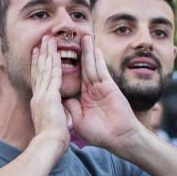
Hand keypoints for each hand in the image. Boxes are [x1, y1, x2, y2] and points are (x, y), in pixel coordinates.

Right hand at [29, 36, 69, 157]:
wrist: (48, 145)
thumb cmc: (50, 140)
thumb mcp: (50, 124)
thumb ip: (51, 115)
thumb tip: (55, 114)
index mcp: (38, 103)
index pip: (37, 81)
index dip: (37, 67)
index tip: (37, 56)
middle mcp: (37, 97)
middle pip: (38, 71)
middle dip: (40, 55)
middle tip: (41, 41)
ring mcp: (42, 95)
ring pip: (44, 70)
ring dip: (46, 54)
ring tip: (47, 40)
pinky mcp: (49, 96)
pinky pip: (52, 76)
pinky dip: (53, 63)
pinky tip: (54, 52)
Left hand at [63, 35, 143, 153]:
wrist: (118, 138)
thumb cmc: (100, 134)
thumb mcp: (79, 121)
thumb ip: (71, 108)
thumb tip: (61, 97)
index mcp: (83, 98)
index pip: (73, 79)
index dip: (66, 68)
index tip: (58, 57)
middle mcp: (91, 90)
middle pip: (82, 68)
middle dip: (78, 53)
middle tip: (73, 39)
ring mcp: (101, 88)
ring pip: (91, 66)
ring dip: (88, 52)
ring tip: (85, 37)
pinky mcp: (110, 87)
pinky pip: (102, 71)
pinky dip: (98, 60)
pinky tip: (94, 49)